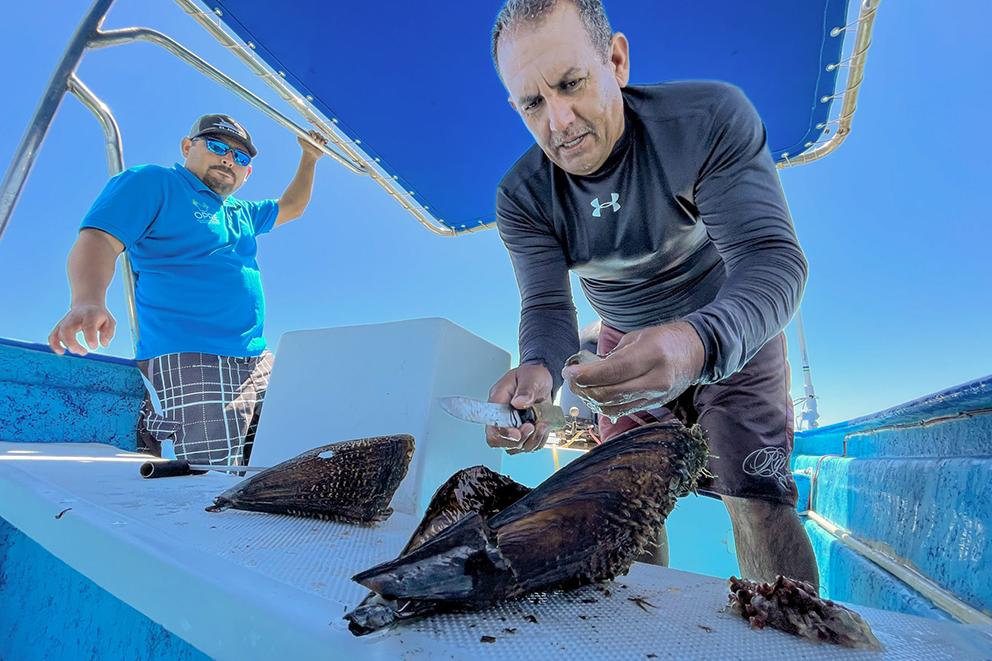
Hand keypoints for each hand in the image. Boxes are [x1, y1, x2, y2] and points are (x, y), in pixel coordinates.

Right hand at [48, 304, 115, 355]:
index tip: (94, 347)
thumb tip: (104, 344)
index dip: (90, 337)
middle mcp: (75, 317)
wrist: (87, 305)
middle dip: (72, 343)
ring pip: (60, 333)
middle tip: (84, 352)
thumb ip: (108, 332)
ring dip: (67, 345)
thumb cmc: (99, 316)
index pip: (88, 325)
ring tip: (80, 351)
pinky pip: (53, 336)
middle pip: (68, 328)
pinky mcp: (59, 327)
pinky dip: (54, 345)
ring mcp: (65, 321)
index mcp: (90, 314)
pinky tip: (61, 352)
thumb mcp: (109, 321)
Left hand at [298, 130, 327, 159]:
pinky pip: (325, 140)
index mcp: (309, 136)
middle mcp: (314, 138)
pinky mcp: (322, 144)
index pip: (312, 132)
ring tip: (319, 143)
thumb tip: (297, 132)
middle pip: (318, 133)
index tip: (313, 137)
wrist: (310, 155)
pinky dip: (325, 140)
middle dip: (318, 137)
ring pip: (322, 137)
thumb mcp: (300, 141)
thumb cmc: (305, 149)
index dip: (313, 133)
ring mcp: (319, 141)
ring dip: (321, 139)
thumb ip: (299, 136)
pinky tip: (324, 142)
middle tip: (316, 141)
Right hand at [485, 363, 552, 453]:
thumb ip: (526, 389)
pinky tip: (543, 426)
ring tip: (541, 424)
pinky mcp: (523, 433)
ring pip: (516, 447)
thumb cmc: (532, 376)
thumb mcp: (530, 377)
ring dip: (532, 440)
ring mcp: (512, 427)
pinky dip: (539, 440)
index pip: (492, 426)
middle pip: (500, 442)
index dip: (503, 434)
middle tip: (532, 426)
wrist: (542, 381)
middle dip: (520, 439)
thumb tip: (519, 402)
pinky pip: (529, 447)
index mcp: (497, 403)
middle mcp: (502, 418)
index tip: (517, 433)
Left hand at [561, 321, 703, 419]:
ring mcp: (656, 396)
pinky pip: (622, 411)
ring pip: (613, 407)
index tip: (569, 371)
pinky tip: (595, 395)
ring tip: (580, 387)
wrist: (695, 353)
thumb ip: (612, 356)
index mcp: (652, 355)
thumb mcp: (637, 338)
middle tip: (571, 379)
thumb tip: (585, 370)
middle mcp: (655, 379)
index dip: (586, 375)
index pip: (612, 371)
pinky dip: (604, 405)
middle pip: (609, 393)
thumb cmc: (663, 339)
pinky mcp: (653, 405)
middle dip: (584, 388)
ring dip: (591, 399)